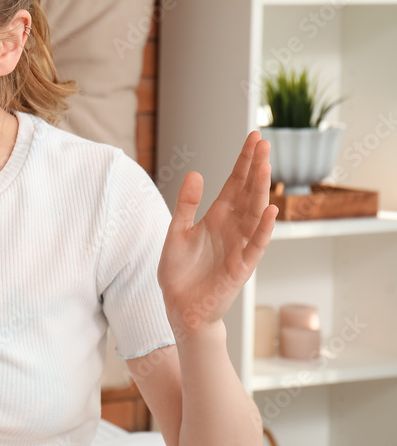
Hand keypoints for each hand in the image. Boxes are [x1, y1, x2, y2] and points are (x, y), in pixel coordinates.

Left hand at [157, 132, 277, 336]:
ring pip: (255, 213)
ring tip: (265, 166)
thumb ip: (185, 205)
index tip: (254, 138)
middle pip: (249, 192)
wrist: (180, 307)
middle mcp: (233, 228)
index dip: (244, 162)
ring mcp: (240, 246)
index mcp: (217, 217)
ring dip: (261, 190)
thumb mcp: (176, 233)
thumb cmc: (179, 272)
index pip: (235, 184)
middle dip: (255, 168)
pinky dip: (263, 228)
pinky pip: (256, 245)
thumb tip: (195, 173)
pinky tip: (270, 210)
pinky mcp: (242, 267)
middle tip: (263, 142)